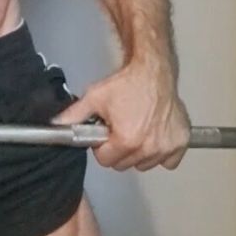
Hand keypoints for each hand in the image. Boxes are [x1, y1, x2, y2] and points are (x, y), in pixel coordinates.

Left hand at [54, 61, 190, 170]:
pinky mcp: (180, 143)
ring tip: (137, 129)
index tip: (106, 134)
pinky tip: (154, 136)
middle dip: (119, 150)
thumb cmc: (127, 83)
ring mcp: (166, 147)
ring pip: (145, 164)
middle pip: (125, 164)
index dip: (102, 147)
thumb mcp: (95, 97)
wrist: (153, 70)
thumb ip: (74, 115)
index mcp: (126, 140)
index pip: (106, 161)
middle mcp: (148, 148)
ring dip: (139, 152)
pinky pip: (168, 162)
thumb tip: (55, 125)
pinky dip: (162, 153)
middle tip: (121, 129)